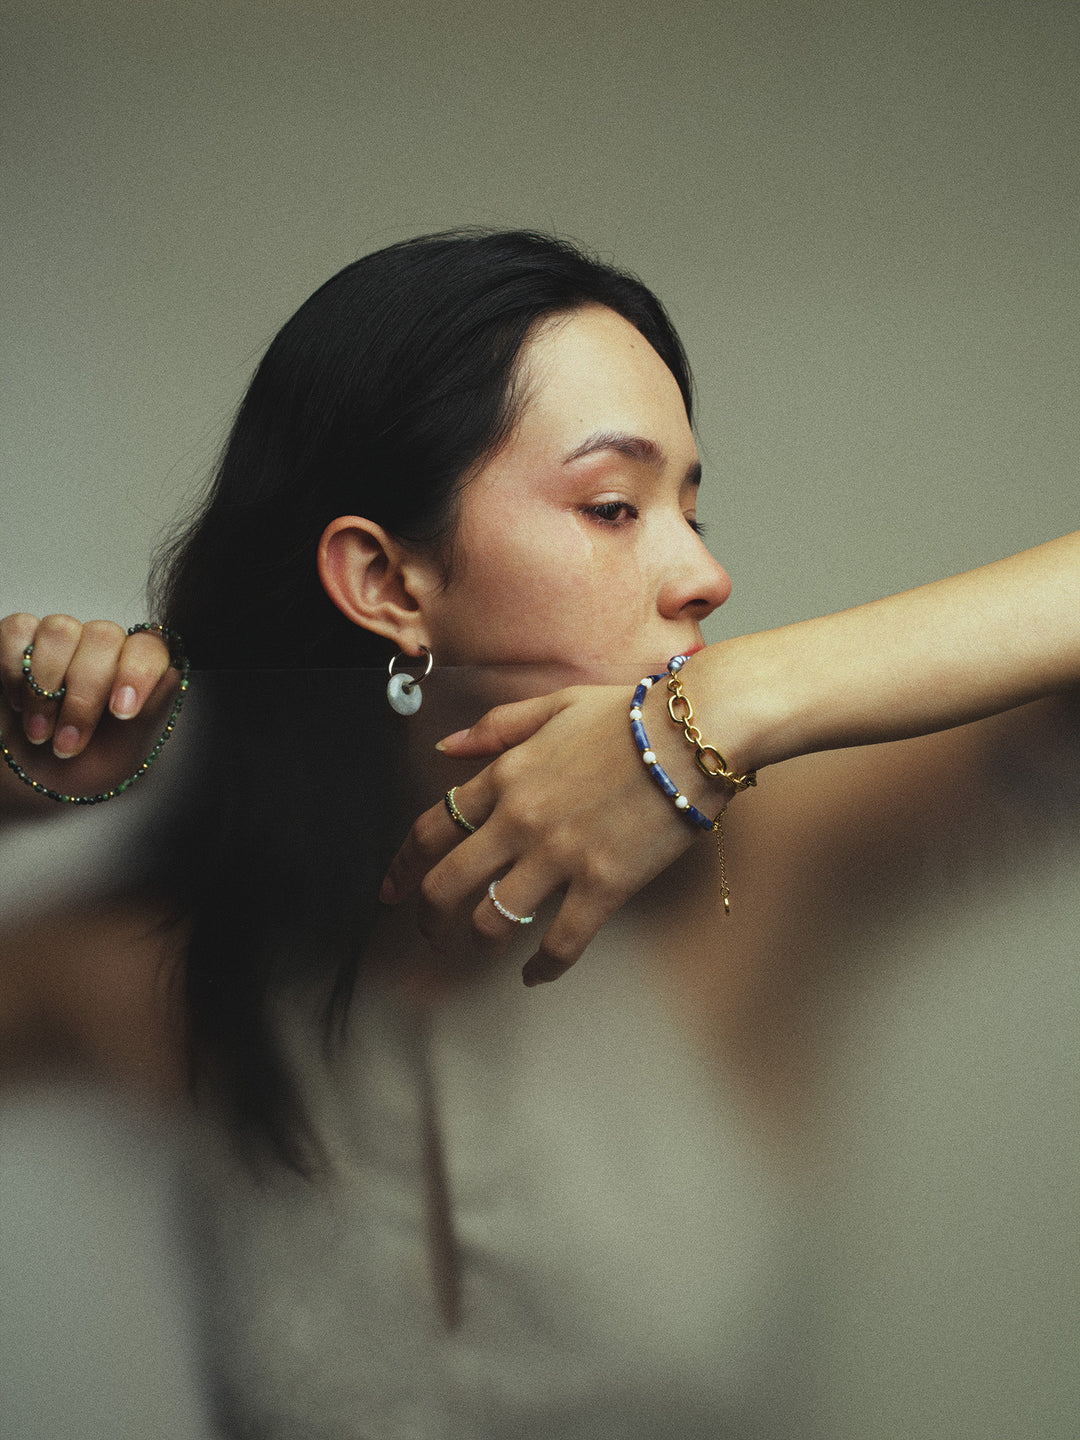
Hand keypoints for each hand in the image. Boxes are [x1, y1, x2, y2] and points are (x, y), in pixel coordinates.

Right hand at [0, 614, 172, 758]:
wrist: (28, 778)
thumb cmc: (80, 766)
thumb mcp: (118, 755)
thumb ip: (146, 716)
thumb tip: (173, 675)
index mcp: (136, 669)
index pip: (149, 648)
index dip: (137, 673)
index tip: (122, 712)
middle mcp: (102, 647)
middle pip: (103, 636)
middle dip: (84, 696)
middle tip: (68, 744)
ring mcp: (61, 639)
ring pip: (60, 630)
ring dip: (45, 688)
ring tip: (40, 733)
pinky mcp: (18, 639)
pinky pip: (18, 630)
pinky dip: (14, 670)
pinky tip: (17, 704)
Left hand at [381, 683, 729, 984]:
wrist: (695, 734)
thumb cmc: (632, 715)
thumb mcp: (554, 705)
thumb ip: (497, 728)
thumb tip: (447, 749)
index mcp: (505, 775)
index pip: (432, 828)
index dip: (403, 864)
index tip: (392, 889)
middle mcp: (520, 819)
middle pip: (447, 883)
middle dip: (428, 916)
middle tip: (429, 932)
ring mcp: (559, 856)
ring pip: (493, 920)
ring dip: (480, 940)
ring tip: (484, 946)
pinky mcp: (602, 885)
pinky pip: (559, 943)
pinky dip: (542, 968)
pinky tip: (536, 975)